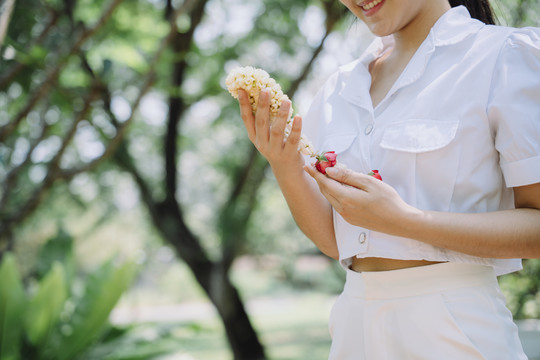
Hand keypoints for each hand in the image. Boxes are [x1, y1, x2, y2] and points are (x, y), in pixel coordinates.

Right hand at [238, 89, 303, 171]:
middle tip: (265, 90)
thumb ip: (265, 119)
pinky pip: (293, 140)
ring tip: (286, 100)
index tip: (242, 89)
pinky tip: (298, 116)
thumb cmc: (277, 146)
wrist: (287, 171)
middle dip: (262, 106)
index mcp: (254, 136)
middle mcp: (262, 144)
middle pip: (261, 123)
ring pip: (277, 131)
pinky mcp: (289, 155)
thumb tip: (264, 93)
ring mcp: (275, 150)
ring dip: (281, 115)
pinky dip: (296, 128)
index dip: (243, 104)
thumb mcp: (266, 135)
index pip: (247, 119)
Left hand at [303, 165, 421, 234]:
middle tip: (316, 167)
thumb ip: (348, 176)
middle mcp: (343, 209)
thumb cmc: (388, 200)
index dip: (315, 174)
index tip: (307, 165)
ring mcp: (346, 216)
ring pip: (331, 198)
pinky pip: (337, 205)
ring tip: (327, 175)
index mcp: (346, 198)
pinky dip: (334, 194)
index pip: (325, 183)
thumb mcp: (369, 183)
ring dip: (327, 187)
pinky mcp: (351, 220)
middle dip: (319, 179)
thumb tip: (330, 171)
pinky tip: (339, 188)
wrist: (399, 222)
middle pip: (326, 191)